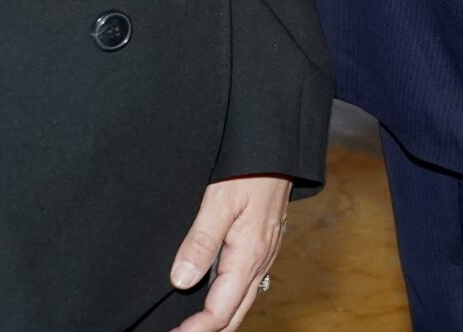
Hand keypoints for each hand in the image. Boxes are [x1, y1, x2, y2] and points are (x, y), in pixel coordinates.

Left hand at [168, 175, 291, 331]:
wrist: (281, 148)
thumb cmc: (252, 169)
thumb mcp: (220, 201)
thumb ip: (201, 241)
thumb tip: (181, 280)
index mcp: (248, 258)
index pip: (220, 311)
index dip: (194, 330)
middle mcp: (260, 262)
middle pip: (234, 315)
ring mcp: (264, 255)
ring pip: (242, 303)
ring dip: (217, 320)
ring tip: (189, 325)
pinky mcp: (263, 246)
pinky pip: (246, 286)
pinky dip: (227, 302)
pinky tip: (211, 297)